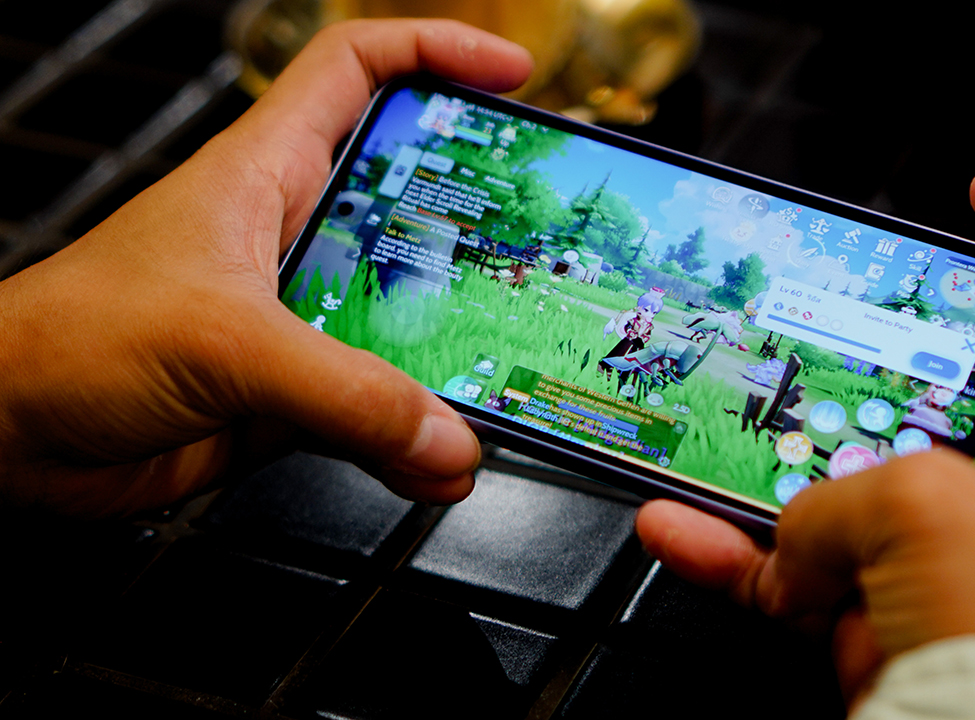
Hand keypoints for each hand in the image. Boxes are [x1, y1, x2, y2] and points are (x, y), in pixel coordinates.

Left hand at [0, 20, 531, 516]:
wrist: (5, 437)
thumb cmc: (69, 340)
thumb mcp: (225, 341)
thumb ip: (347, 392)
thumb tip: (446, 437)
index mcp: (267, 173)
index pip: (361, 71)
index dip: (439, 53)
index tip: (511, 74)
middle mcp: (292, 236)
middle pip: (410, 201)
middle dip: (479, 217)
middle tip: (539, 239)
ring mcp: (297, 317)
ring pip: (405, 315)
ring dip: (455, 346)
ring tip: (506, 364)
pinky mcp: (292, 393)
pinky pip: (378, 405)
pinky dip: (413, 436)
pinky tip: (437, 459)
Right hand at [636, 169, 974, 707]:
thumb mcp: (930, 507)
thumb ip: (848, 490)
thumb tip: (799, 538)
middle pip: (943, 389)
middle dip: (871, 352)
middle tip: (821, 319)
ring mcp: (945, 564)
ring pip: (843, 486)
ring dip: (771, 463)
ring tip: (721, 421)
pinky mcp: (884, 621)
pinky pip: (791, 573)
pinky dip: (733, 553)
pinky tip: (678, 528)